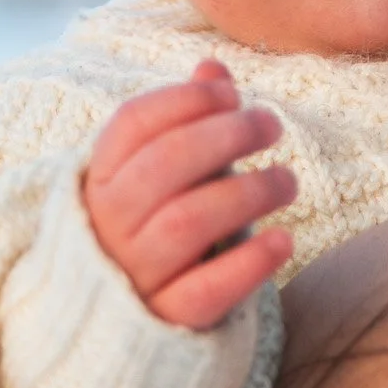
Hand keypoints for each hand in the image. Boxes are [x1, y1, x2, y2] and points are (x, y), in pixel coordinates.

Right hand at [83, 63, 296, 331]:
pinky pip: (205, 290)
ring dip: (248, 192)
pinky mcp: (165, 319)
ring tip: (287, 181)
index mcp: (100, 179)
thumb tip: (213, 66)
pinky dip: (249, 263)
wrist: (121, 321)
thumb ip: (186, 123)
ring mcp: (133, 274)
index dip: (186, 99)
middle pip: (165, 166)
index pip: (133, 124)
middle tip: (271, 125)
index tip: (231, 93)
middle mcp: (110, 224)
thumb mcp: (161, 173)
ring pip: (189, 222)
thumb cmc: (154, 227)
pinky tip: (283, 240)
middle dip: (226, 135)